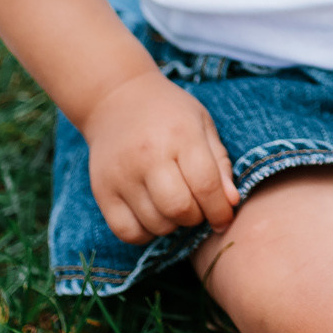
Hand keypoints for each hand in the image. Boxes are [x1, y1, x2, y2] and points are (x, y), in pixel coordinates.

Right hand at [81, 69, 238, 244]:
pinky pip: (127, 232)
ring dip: (172, 224)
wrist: (115, 98)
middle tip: (196, 207)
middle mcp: (148, 155)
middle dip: (196, 218)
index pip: (206, 185)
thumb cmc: (169, 113)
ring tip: (174, 206)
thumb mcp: (202, 125)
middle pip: (179, 209)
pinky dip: (145, 233)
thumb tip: (231, 202)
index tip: (224, 218)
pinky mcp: (102, 190)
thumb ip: (220, 163)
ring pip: (155, 224)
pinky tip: (152, 215)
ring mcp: (121, 174)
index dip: (220, 210)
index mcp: (180, 135)